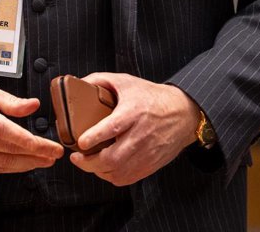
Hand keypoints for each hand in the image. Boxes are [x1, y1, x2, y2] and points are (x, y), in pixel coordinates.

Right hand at [0, 83, 62, 173]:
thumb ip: (11, 101)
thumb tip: (33, 105)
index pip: (10, 133)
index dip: (34, 143)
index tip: (52, 147)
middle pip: (10, 151)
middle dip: (36, 155)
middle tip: (53, 155)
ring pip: (3, 163)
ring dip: (26, 165)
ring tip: (43, 161)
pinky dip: (9, 168)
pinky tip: (22, 164)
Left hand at [68, 72, 200, 186]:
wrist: (183, 113)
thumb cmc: (151, 97)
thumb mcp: (126, 81)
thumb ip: (100, 80)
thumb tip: (77, 83)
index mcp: (134, 112)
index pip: (114, 126)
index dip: (95, 136)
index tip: (81, 141)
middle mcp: (141, 135)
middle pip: (113, 158)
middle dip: (89, 162)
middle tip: (76, 157)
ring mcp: (146, 153)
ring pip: (117, 172)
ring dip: (98, 171)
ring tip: (88, 162)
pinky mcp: (150, 165)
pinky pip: (126, 179)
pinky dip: (111, 177)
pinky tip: (104, 168)